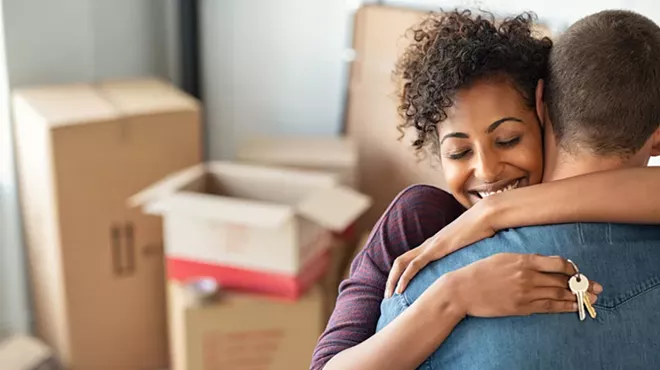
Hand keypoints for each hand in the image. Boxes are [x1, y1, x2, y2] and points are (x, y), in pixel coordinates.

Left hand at [385, 203, 495, 297]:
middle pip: (400, 261)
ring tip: (389, 296)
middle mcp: (428, 244)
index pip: (410, 260)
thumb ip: (467, 257)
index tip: (399, 290)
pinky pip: (415, 264)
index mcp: (434, 245)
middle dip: (391, 279)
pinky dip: (405, 277)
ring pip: (402, 263)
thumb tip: (473, 271)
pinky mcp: (436, 248)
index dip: (401, 274)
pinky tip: (400, 289)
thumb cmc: (483, 230)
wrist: (486, 216)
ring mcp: (430, 245)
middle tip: (387, 296)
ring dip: (393, 280)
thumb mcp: (472, 248)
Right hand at [437, 253, 602, 316]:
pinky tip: (574, 307)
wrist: (462, 289)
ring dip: (578, 297)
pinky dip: (564, 307)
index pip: (557, 263)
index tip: (578, 271)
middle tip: (597, 287)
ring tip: (591, 298)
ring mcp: (525, 293)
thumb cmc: (480, 271)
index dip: (572, 268)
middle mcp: (528, 276)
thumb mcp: (502, 257)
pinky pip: (548, 307)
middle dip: (582, 284)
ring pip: (559, 294)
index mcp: (523, 260)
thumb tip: (543, 263)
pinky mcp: (521, 307)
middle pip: (562, 280)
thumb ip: (524, 259)